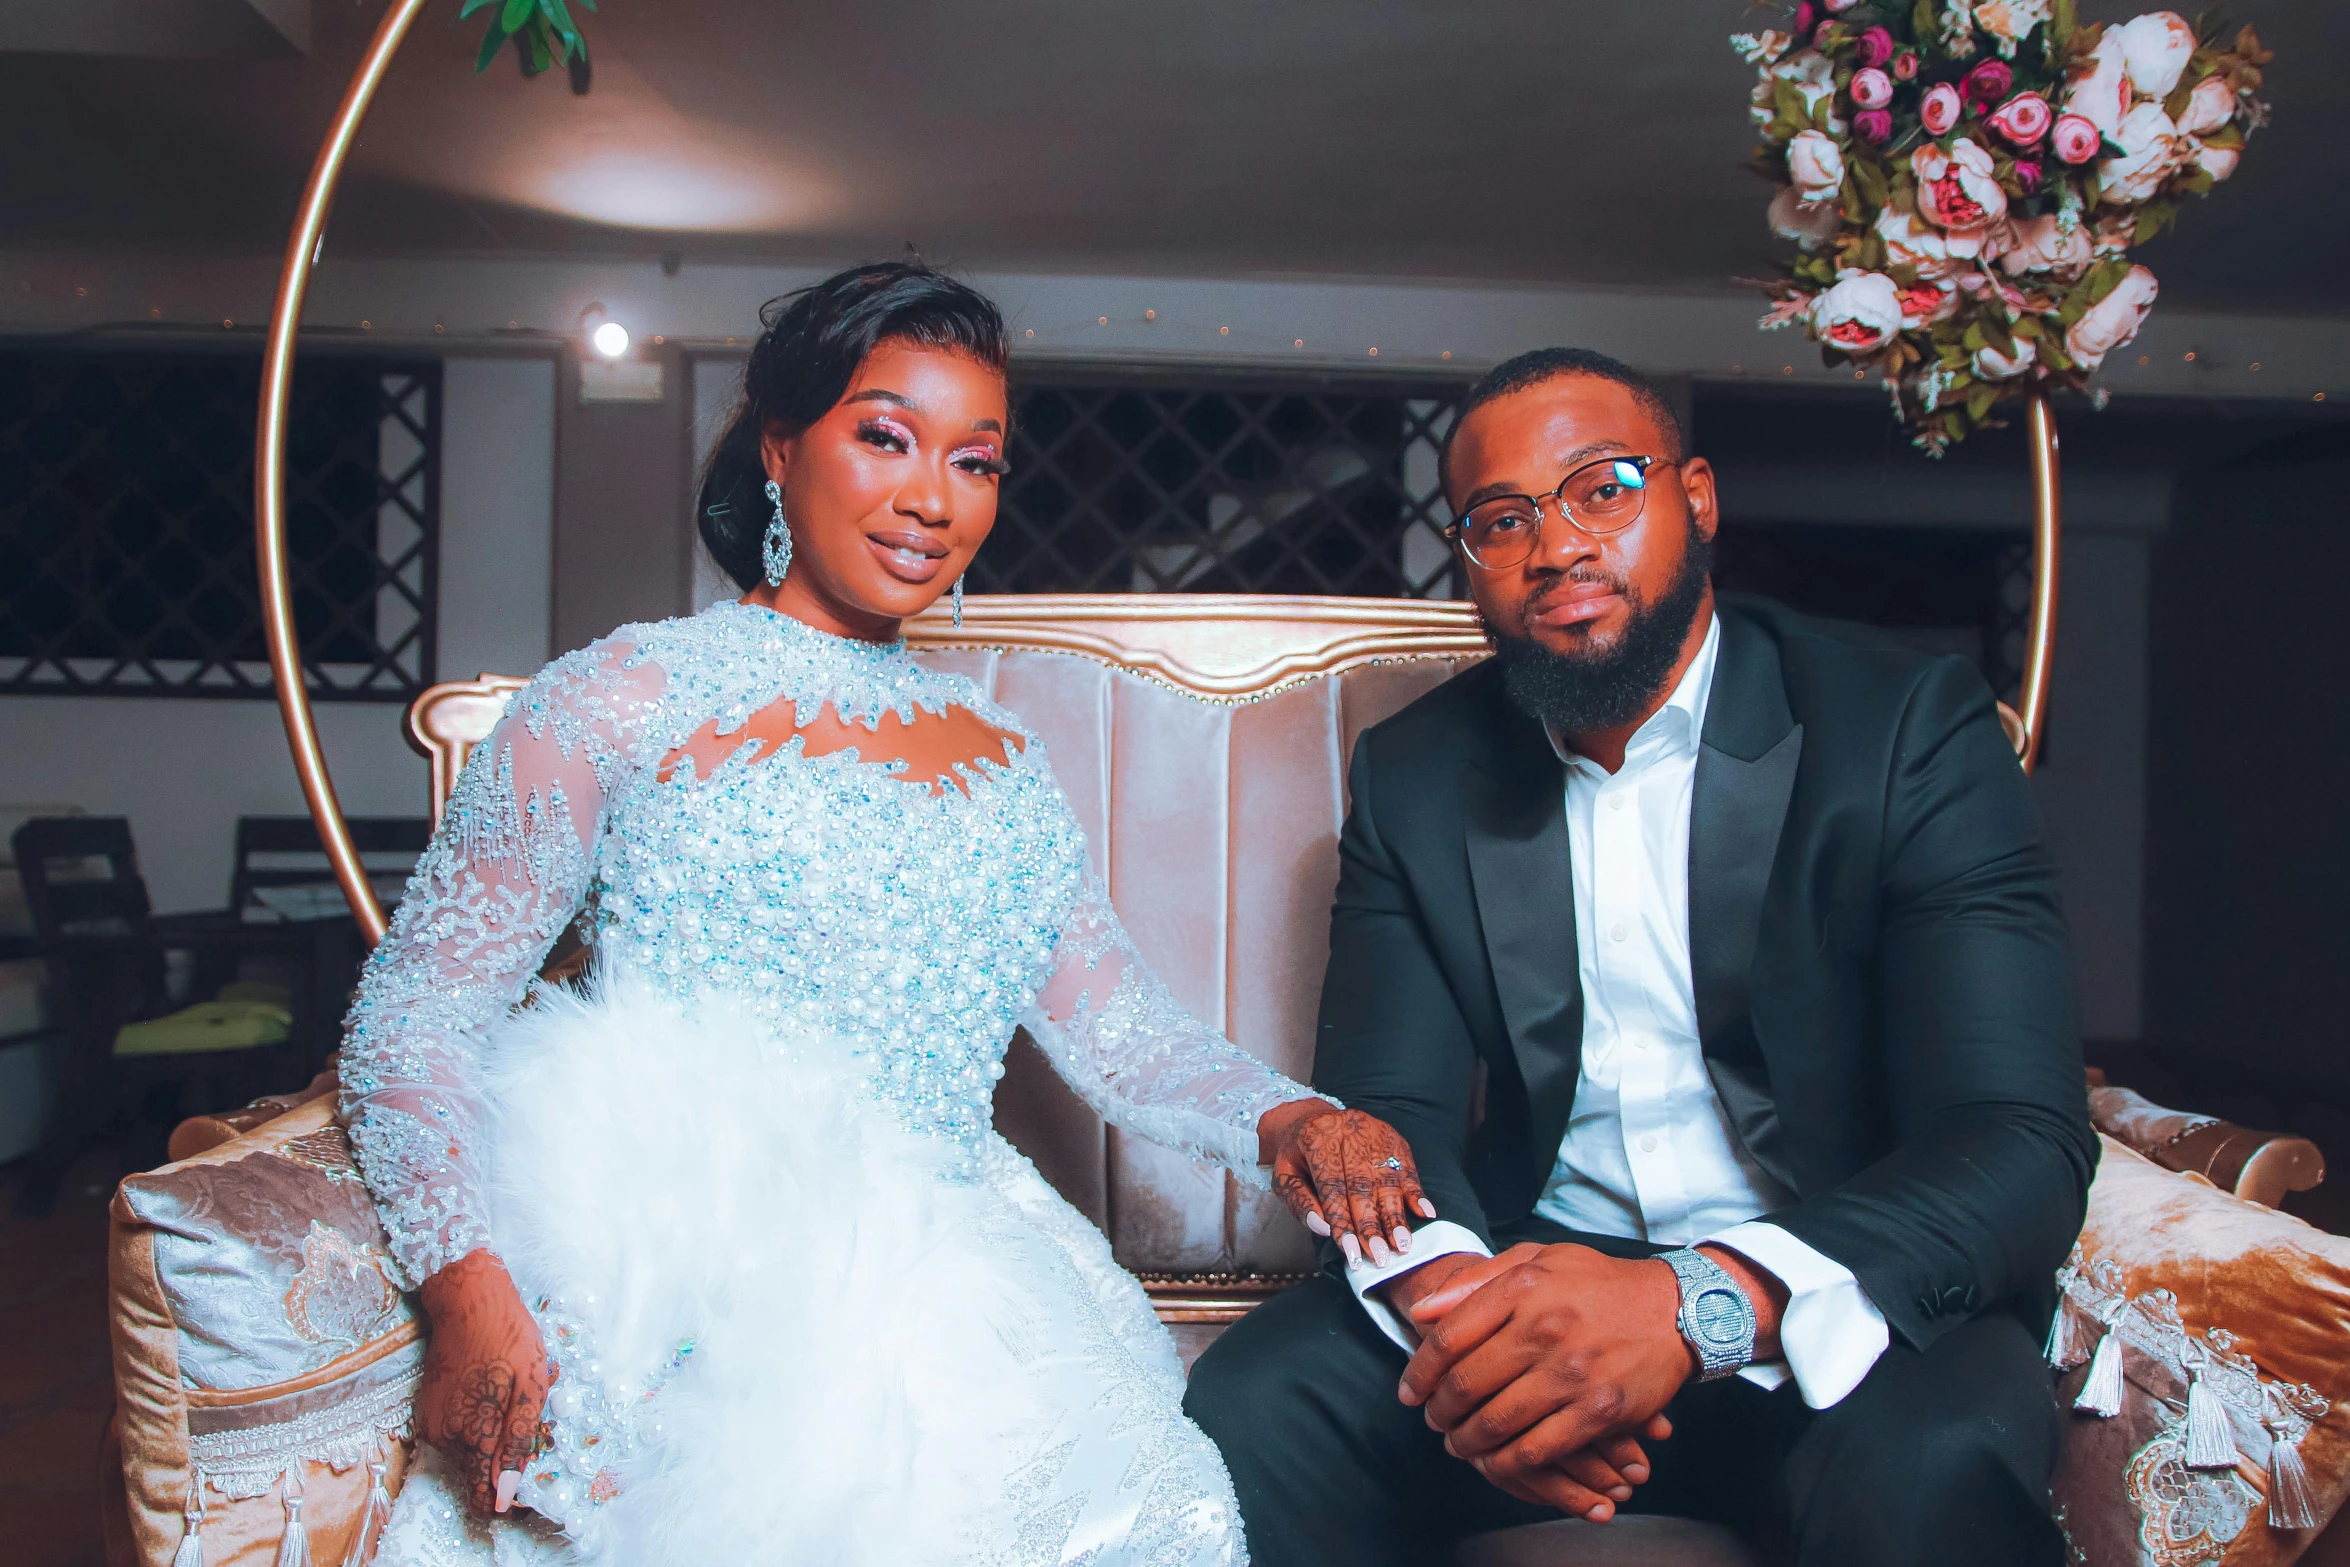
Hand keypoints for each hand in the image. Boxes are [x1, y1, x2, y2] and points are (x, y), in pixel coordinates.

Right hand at [415, 1249, 551, 1517]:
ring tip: (510, 1402)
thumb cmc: (508, 1336)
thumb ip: (518, 1440)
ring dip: (490, 1442)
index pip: (485, 1498)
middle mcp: (447, 1438)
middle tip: (527, 1424)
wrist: (467, 1299)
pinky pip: (456, 1437)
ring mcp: (433, 1425)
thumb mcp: (531, 1385)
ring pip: (467, 1456)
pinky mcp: (427, 1412)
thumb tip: (507, 1493)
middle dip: (504, 1463)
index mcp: (475, 1435)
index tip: (529, 1485)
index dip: (509, 1499)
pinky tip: (491, 1396)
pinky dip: (475, 1428)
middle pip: (477, 1476)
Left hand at [1258, 1100, 1434, 1266]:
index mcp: (1316, 1137)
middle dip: (1371, 1225)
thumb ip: (1299, 1202)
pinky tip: (1425, 1214)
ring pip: (1387, 1179)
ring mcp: (1375, 1133)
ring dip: (1396, 1216)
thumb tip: (1323, 1228)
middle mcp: (1348, 1131)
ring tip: (1402, 1245)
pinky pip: (1408, 1168)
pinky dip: (1417, 1193)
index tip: (1351, 1253)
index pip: (1332, 1186)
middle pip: (1362, 1185)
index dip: (1342, 1222)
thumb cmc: (1299, 1156)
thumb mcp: (1285, 1175)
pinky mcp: (1395, 1140)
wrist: (1316, 1120)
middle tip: (1379, 1256)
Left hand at [1398, 1243, 1693, 1509]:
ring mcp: (1572, 1374)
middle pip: (1465, 1383)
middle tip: (1432, 1420)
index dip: (1418, 1370)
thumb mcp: (1538, 1260)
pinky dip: (1507, 1462)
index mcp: (1523, 1288)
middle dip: (1438, 1411)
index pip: (1448, 1337)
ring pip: (1495, 1421)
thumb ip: (1477, 1281)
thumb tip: (1423, 1311)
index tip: (1409, 1391)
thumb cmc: (1599, 1284)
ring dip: (1465, 1440)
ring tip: (1457, 1443)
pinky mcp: (1598, 1412)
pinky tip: (1495, 1460)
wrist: (1675, 1310)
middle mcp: (1544, 1329)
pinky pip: (1537, 1449)